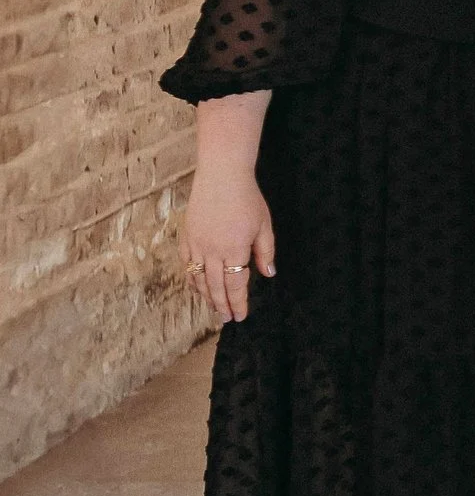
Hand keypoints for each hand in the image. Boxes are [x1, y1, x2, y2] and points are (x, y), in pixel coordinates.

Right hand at [183, 165, 273, 323]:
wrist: (221, 176)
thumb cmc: (247, 199)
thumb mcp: (264, 226)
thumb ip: (265, 252)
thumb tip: (267, 274)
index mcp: (234, 250)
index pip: (235, 285)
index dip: (238, 302)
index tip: (240, 316)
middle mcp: (212, 252)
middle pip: (215, 286)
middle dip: (221, 305)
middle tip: (226, 319)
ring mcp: (196, 245)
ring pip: (198, 279)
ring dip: (205, 296)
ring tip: (213, 308)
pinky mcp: (186, 238)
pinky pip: (186, 265)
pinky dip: (191, 279)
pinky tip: (196, 287)